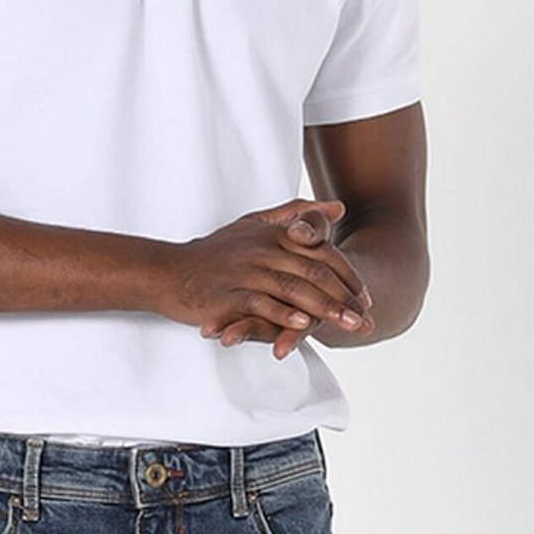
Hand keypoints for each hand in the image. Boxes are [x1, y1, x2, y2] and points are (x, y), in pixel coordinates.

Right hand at [203, 203, 375, 354]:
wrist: (167, 272)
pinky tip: (305, 324)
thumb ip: (295, 213)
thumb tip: (337, 207)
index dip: (346, 275)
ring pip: (294, 290)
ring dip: (325, 309)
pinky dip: (284, 314)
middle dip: (344, 297)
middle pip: (313, 273)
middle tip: (366, 318)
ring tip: (349, 325)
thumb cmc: (212, 253)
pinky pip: (262, 304)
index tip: (365, 297)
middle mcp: (262, 249)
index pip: (320, 252)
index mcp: (272, 233)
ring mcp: (245, 272)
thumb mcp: (254, 224)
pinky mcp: (229, 294)